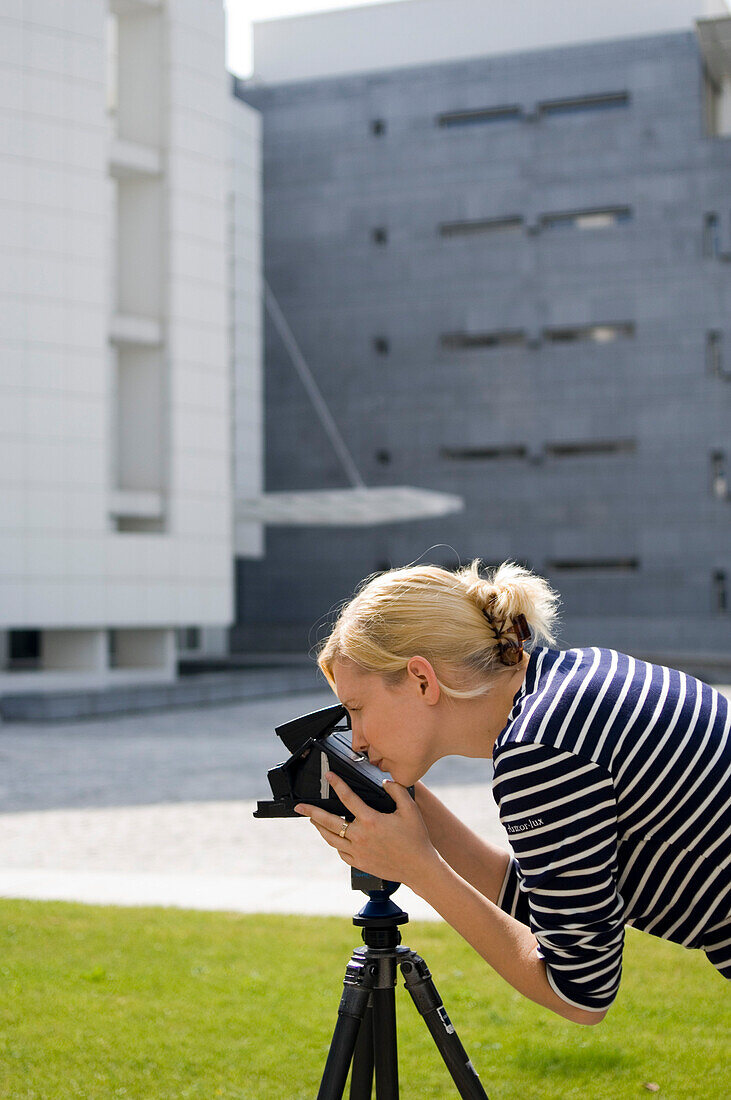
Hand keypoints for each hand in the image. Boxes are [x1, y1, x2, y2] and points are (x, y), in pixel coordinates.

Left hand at [294, 772, 438, 890]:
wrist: (419, 868)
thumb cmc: (416, 838)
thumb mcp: (410, 809)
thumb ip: (396, 791)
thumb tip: (384, 782)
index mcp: (371, 820)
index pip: (348, 798)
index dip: (337, 784)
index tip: (328, 776)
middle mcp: (360, 836)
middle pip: (328, 822)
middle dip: (311, 812)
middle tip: (299, 807)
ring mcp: (358, 851)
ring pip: (331, 838)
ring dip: (319, 828)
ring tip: (312, 821)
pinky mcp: (359, 863)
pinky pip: (341, 852)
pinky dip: (335, 843)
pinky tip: (333, 839)